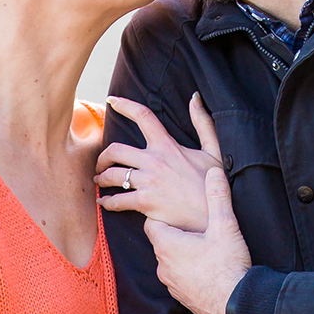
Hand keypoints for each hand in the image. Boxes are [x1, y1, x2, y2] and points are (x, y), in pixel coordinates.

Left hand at [97, 92, 212, 231]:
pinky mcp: (145, 203)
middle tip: (101, 163)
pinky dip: (107, 202)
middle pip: (115, 150)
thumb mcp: (213, 150)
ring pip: (112, 175)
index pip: (143, 116)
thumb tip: (195, 98)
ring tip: (100, 181)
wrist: (214, 214)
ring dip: (102, 178)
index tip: (112, 101)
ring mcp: (148, 182)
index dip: (124, 105)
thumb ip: (203, 123)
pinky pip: (117, 200)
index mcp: (167, 146)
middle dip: (103, 156)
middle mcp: (154, 161)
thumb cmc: (213, 184)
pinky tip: (104, 202)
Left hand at [144, 129, 252, 313]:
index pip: (152, 221)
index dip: (163, 213)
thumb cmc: (228, 266)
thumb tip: (213, 171)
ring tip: (200, 248)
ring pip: (168, 260)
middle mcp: (162, 264)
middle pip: (159, 241)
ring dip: (179, 253)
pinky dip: (186, 270)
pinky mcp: (179, 296)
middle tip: (191, 226)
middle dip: (172, 232)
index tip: (175, 209)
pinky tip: (204, 268)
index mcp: (167, 243)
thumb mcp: (225, 226)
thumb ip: (218, 197)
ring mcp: (169, 282)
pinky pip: (177, 277)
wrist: (235, 306)